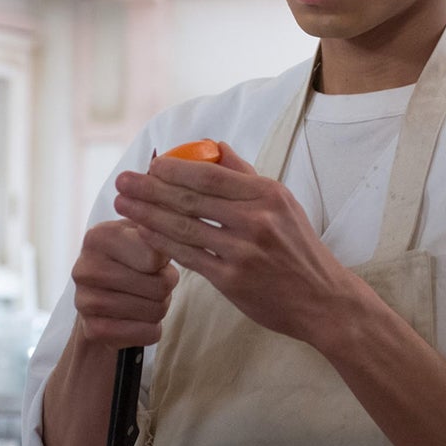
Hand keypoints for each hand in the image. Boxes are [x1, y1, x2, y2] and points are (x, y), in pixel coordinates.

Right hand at [70, 218, 178, 349]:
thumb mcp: (141, 234)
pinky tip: (138, 318)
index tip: (154, 259)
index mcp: (98, 237)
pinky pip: (148, 333)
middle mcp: (85, 268)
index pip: (155, 256)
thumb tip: (160, 225)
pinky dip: (153, 327)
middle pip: (160, 285)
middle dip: (166, 285)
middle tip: (153, 281)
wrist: (102, 295)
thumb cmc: (131, 258)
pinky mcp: (93, 331)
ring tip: (145, 297)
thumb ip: (156, 228)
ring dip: (160, 306)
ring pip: (156, 310)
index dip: (164, 261)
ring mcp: (85, 302)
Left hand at [112, 143, 360, 346]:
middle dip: (150, 188)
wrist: (322, 299)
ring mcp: (243, 251)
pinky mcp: (232, 280)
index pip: (210, 174)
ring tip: (123, 204)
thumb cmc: (299, 249)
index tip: (151, 166)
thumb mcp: (283, 203)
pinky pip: (188, 257)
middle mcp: (256, 220)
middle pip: (191, 198)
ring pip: (184, 227)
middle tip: (123, 180)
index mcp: (267, 194)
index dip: (175, 169)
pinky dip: (162, 243)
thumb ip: (246, 175)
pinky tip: (143, 233)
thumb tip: (215, 146)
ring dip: (147, 214)